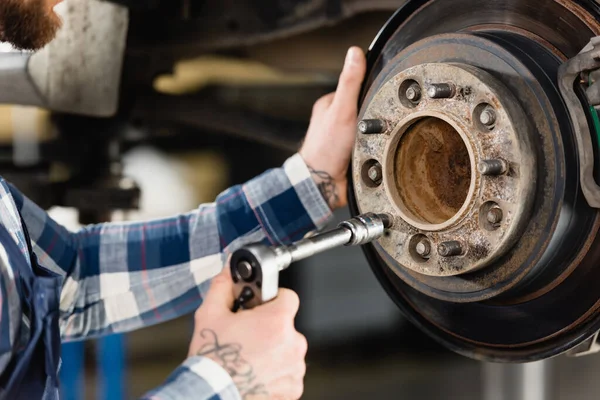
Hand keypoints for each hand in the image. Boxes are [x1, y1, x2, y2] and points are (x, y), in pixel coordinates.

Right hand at [188, 267, 306, 399]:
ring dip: (274, 350)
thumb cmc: (212, 360)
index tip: (261, 307)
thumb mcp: (210, 315)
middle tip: (247, 336)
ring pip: (288, 349)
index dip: (273, 298)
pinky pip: (288, 372)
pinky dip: (276, 372)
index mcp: (277, 321)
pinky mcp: (293, 387)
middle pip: (286, 324)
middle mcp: (293, 343)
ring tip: (250, 358)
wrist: (211, 395)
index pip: (289, 296)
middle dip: (269, 327)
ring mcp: (295, 367)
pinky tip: (256, 373)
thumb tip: (228, 270)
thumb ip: (223, 287)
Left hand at [299, 46, 366, 209]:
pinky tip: (378, 153)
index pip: (357, 90)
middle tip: (382, 124)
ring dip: (377, 137)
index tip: (383, 97)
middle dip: (376, 118)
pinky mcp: (351, 156)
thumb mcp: (342, 109)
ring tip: (379, 141)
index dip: (372, 92)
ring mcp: (342, 140)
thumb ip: (350, 82)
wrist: (323, 185)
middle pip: (366, 112)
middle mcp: (335, 122)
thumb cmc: (326, 148)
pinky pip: (370, 149)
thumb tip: (355, 53)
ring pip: (370, 132)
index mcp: (329, 106)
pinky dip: (375, 151)